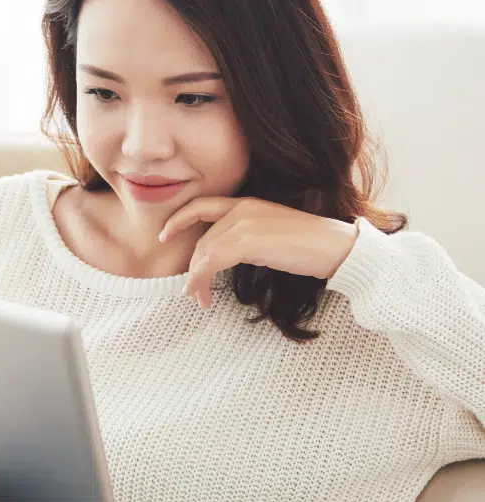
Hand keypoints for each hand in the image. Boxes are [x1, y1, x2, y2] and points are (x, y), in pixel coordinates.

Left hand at [158, 196, 358, 309]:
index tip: (164, 234)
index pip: (202, 206)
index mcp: (247, 203)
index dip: (179, 219)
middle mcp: (242, 209)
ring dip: (196, 279)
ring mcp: (244, 223)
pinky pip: (211, 262)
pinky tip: (202, 294)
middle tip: (192, 291)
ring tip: (199, 298)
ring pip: (204, 253)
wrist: (337, 248)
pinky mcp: (248, 242)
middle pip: (202, 239)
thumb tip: (225, 257)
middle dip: (193, 267)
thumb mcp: (272, 234)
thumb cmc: (310, 246)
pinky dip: (201, 279)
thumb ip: (247, 238)